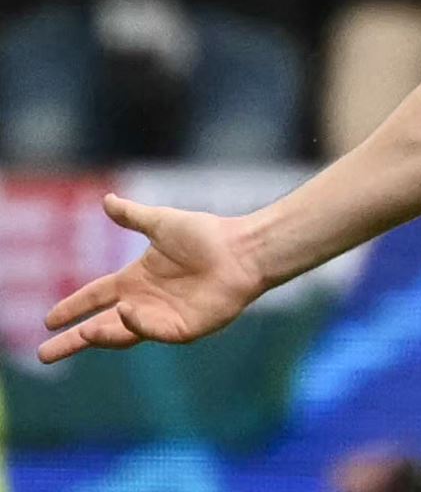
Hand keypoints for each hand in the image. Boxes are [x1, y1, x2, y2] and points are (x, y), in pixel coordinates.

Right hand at [38, 194, 265, 363]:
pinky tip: (125, 311)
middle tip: (44, 354)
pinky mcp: (184, 328)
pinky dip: (137, 324)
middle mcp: (145, 302)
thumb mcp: (161, 223)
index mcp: (137, 280)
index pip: (96, 296)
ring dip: (101, 335)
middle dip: (73, 341)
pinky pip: (154, 331)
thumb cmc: (207, 234)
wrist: (243, 248)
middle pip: (101, 326)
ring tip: (82, 334)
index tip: (49, 320)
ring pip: (123, 334)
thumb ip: (132, 216)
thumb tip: (106, 199)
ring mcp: (164, 317)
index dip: (73, 307)